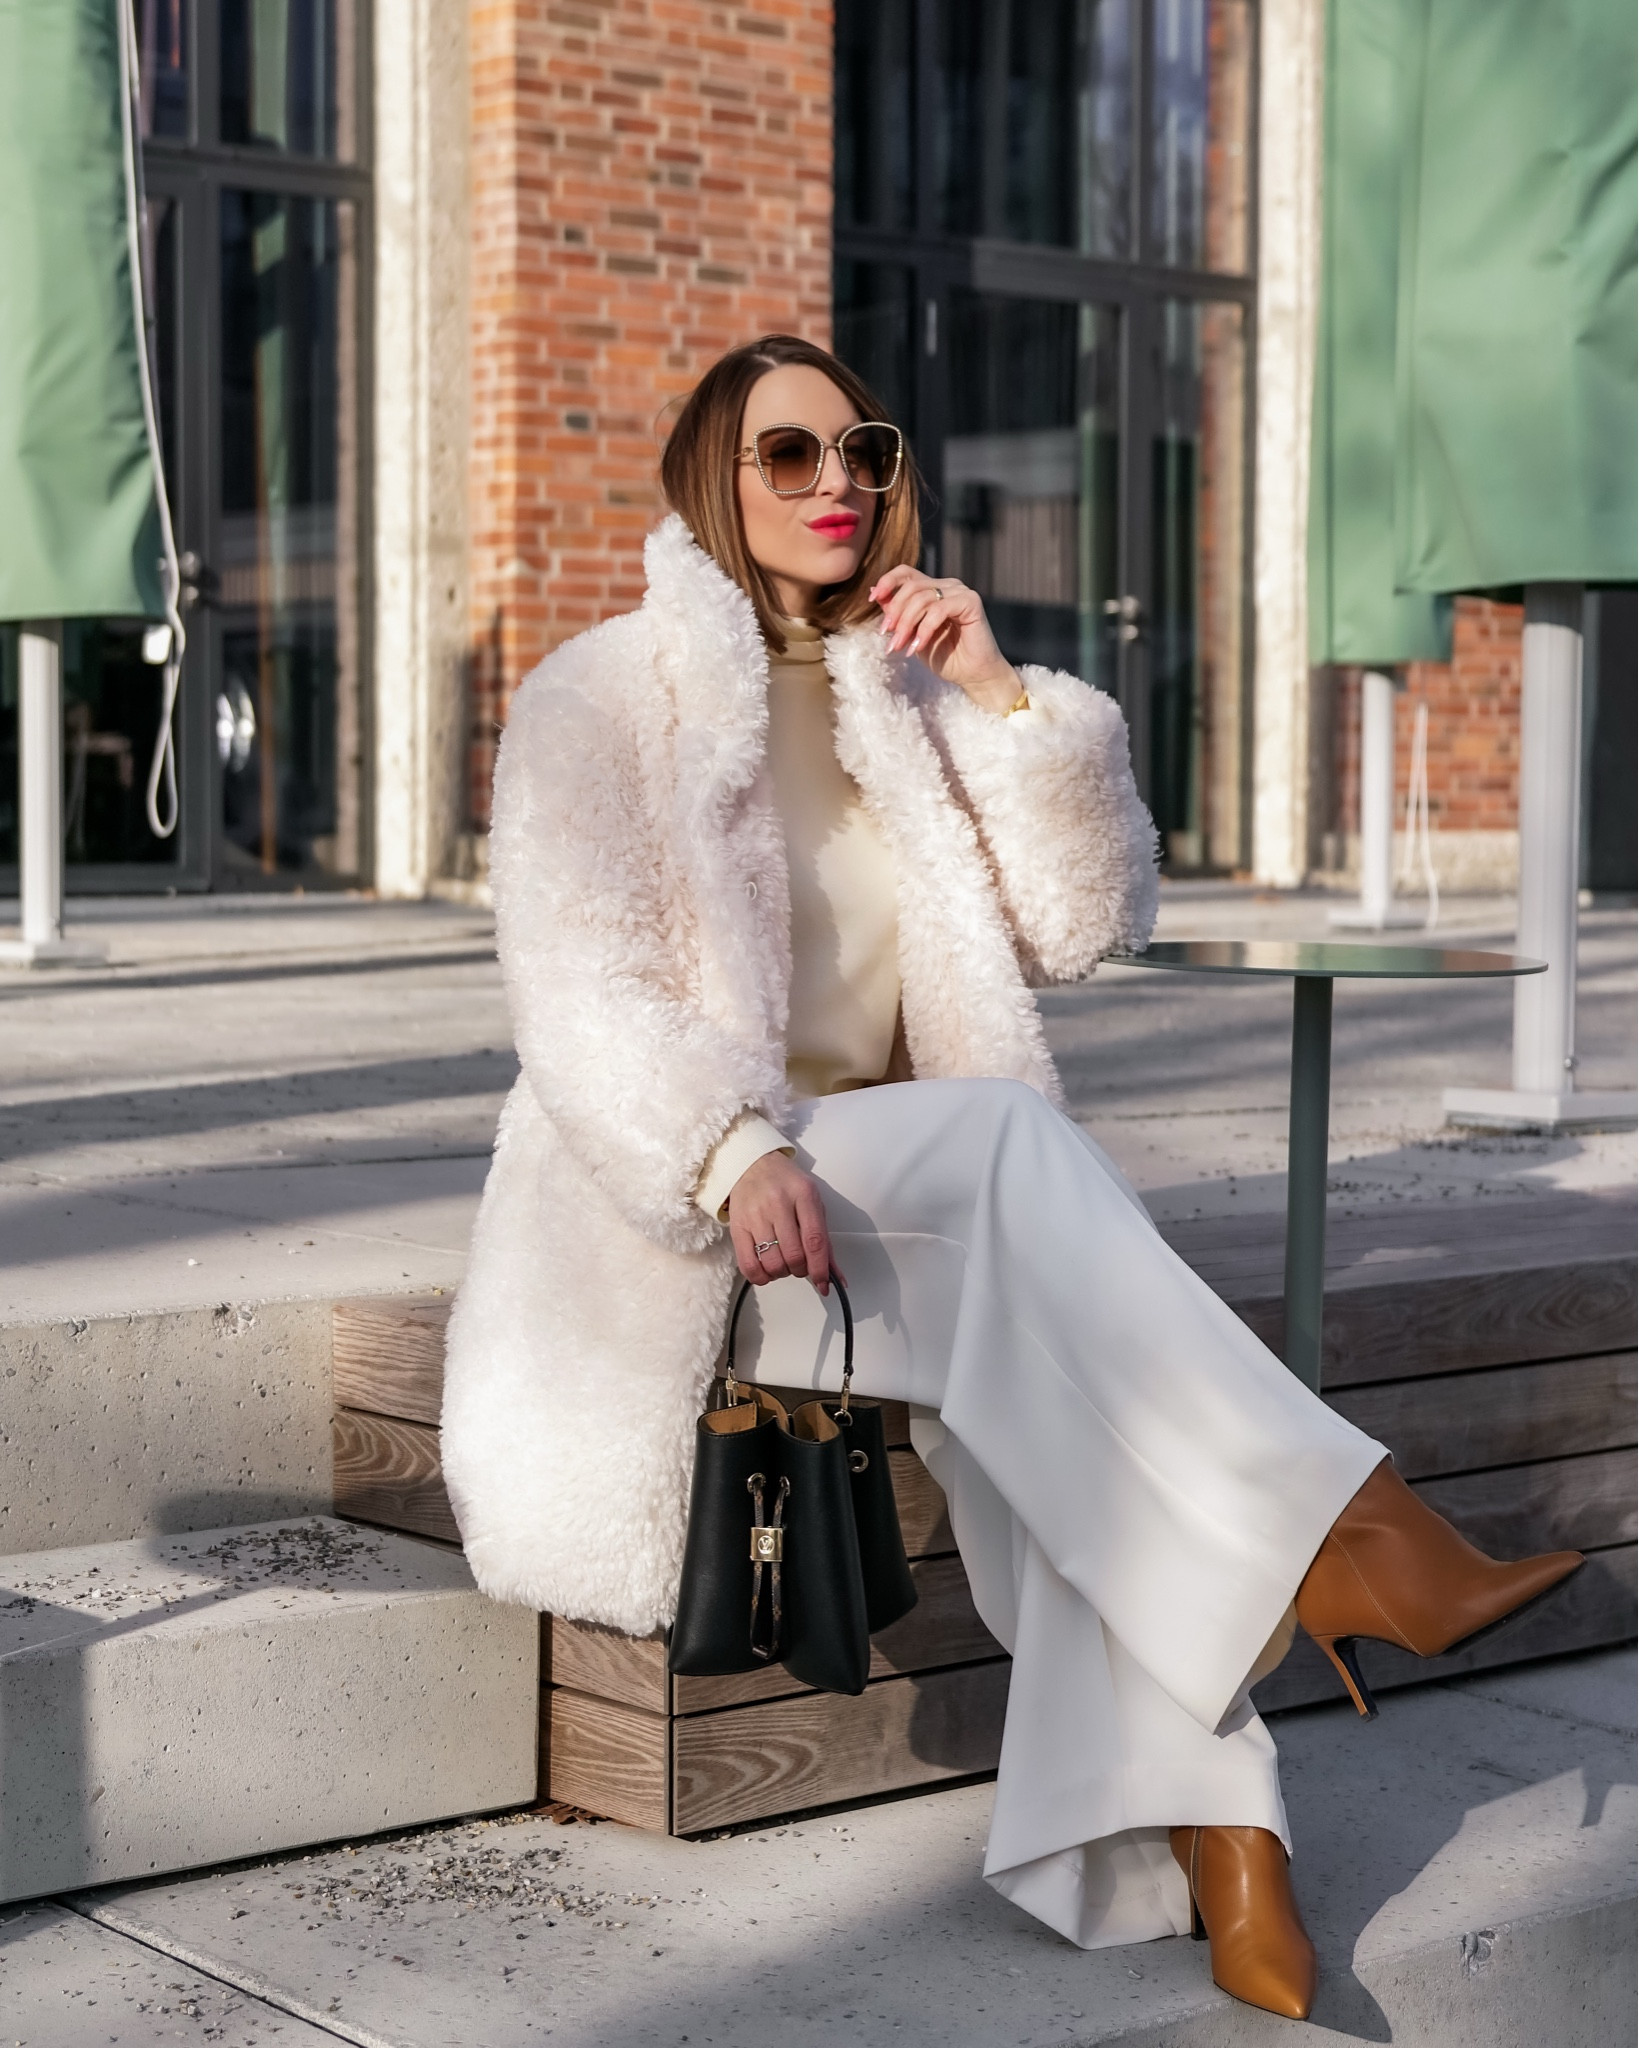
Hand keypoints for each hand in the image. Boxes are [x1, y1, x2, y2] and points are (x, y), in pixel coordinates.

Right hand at [726, 1152, 842, 1295]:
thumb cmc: (786, 1183)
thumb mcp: (812, 1202)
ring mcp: (756, 1215)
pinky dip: (761, 1276)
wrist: (751, 1164)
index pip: (815, 1240)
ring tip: (783, 1263)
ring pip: (772, 1263)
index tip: (823, 1282)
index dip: (820, 1268)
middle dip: (801, 1269)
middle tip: (800, 1264)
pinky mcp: (737, 1226)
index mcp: (804, 1195)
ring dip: (782, 1273)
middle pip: (793, 1255)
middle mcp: (779, 1204)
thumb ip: (824, 1239)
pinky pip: (748, 1264)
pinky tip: (766, 1270)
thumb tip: (834, 1275)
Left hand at [870, 565, 1020, 714]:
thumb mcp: (912, 634)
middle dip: (895, 614)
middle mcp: (947, 586)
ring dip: (906, 625)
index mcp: (933, 589)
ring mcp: (960, 592)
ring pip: (922, 597)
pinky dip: (924, 629)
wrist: (973, 675)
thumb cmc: (946, 657)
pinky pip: (939, 609)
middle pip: (911, 586)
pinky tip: (918, 647)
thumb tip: (874, 591)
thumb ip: (898, 614)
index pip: (906, 573)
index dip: (887, 582)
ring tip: (900, 647)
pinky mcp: (971, 602)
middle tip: (887, 638)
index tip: (871, 600)